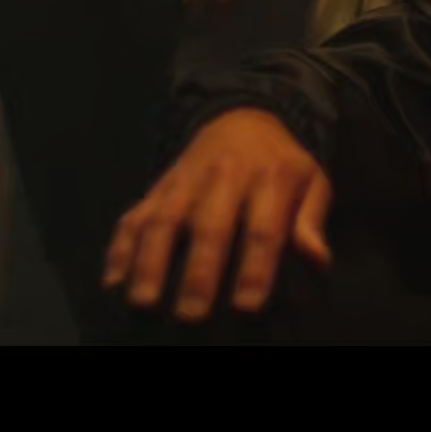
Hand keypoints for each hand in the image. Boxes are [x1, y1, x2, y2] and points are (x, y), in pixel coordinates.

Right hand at [104, 108, 332, 321]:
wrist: (243, 116)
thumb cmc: (281, 164)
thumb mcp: (311, 181)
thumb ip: (311, 220)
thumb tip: (317, 259)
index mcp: (271, 178)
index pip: (263, 228)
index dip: (255, 268)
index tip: (247, 306)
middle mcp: (225, 177)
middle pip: (209, 225)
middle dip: (199, 271)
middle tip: (191, 315)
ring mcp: (186, 180)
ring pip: (164, 219)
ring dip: (150, 261)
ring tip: (143, 301)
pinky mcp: (159, 185)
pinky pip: (135, 214)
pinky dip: (120, 246)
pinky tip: (113, 279)